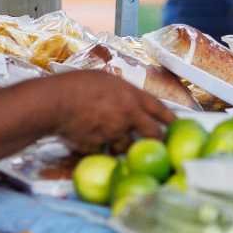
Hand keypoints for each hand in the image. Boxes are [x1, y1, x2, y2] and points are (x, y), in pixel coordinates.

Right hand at [54, 70, 173, 153]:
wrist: (55, 102)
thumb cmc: (76, 85)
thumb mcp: (105, 80)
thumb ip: (120, 92)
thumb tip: (127, 98)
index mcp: (132, 95)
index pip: (159, 109)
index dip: (170, 119)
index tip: (177, 126)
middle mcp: (128, 115)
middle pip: (153, 134)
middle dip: (156, 140)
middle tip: (156, 144)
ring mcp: (115, 133)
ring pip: (128, 147)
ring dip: (124, 147)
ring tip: (114, 141)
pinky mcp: (100, 147)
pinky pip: (105, 152)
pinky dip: (101, 150)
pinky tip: (92, 142)